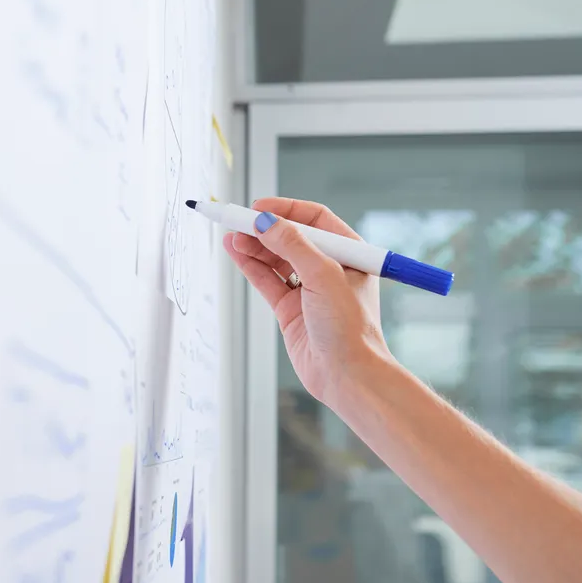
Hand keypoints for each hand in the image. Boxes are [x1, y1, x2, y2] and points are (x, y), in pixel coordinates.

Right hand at [223, 198, 392, 405]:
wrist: (347, 375)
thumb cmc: (350, 327)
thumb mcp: (324, 276)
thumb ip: (293, 245)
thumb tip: (265, 221)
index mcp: (348, 253)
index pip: (314, 219)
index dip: (285, 210)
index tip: (258, 207)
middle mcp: (329, 268)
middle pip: (290, 237)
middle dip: (264, 228)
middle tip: (237, 221)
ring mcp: (308, 289)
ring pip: (275, 258)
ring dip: (253, 246)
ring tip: (231, 236)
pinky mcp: (290, 309)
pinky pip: (267, 280)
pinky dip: (250, 266)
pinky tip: (236, 253)